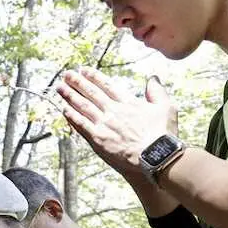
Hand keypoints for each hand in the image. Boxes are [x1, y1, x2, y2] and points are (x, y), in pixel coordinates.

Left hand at [56, 68, 177, 179]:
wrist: (155, 156)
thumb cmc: (163, 135)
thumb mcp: (167, 107)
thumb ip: (157, 91)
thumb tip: (153, 78)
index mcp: (128, 102)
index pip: (107, 86)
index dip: (93, 77)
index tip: (83, 70)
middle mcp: (113, 111)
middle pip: (91, 93)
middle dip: (77, 82)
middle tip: (66, 74)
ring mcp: (104, 124)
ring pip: (83, 106)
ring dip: (70, 96)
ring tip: (60, 87)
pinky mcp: (97, 139)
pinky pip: (80, 125)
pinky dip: (71, 116)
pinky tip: (63, 109)